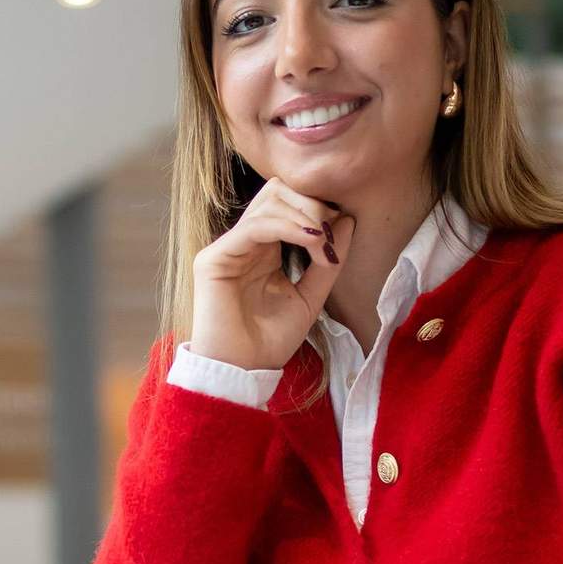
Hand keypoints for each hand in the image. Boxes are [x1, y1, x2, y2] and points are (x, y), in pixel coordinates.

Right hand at [188, 175, 355, 369]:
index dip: (317, 206)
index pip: (287, 202)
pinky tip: (311, 240)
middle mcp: (243, 243)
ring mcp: (227, 248)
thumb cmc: (271, 341)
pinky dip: (287, 227)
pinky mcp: (214, 258)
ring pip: (267, 202)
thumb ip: (327, 261)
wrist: (243, 372)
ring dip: (304, 215)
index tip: (342, 228)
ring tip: (323, 240)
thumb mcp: (311, 297)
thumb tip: (348, 221)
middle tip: (332, 230)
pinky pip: (254, 227)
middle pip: (276, 192)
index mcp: (263, 249)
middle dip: (311, 203)